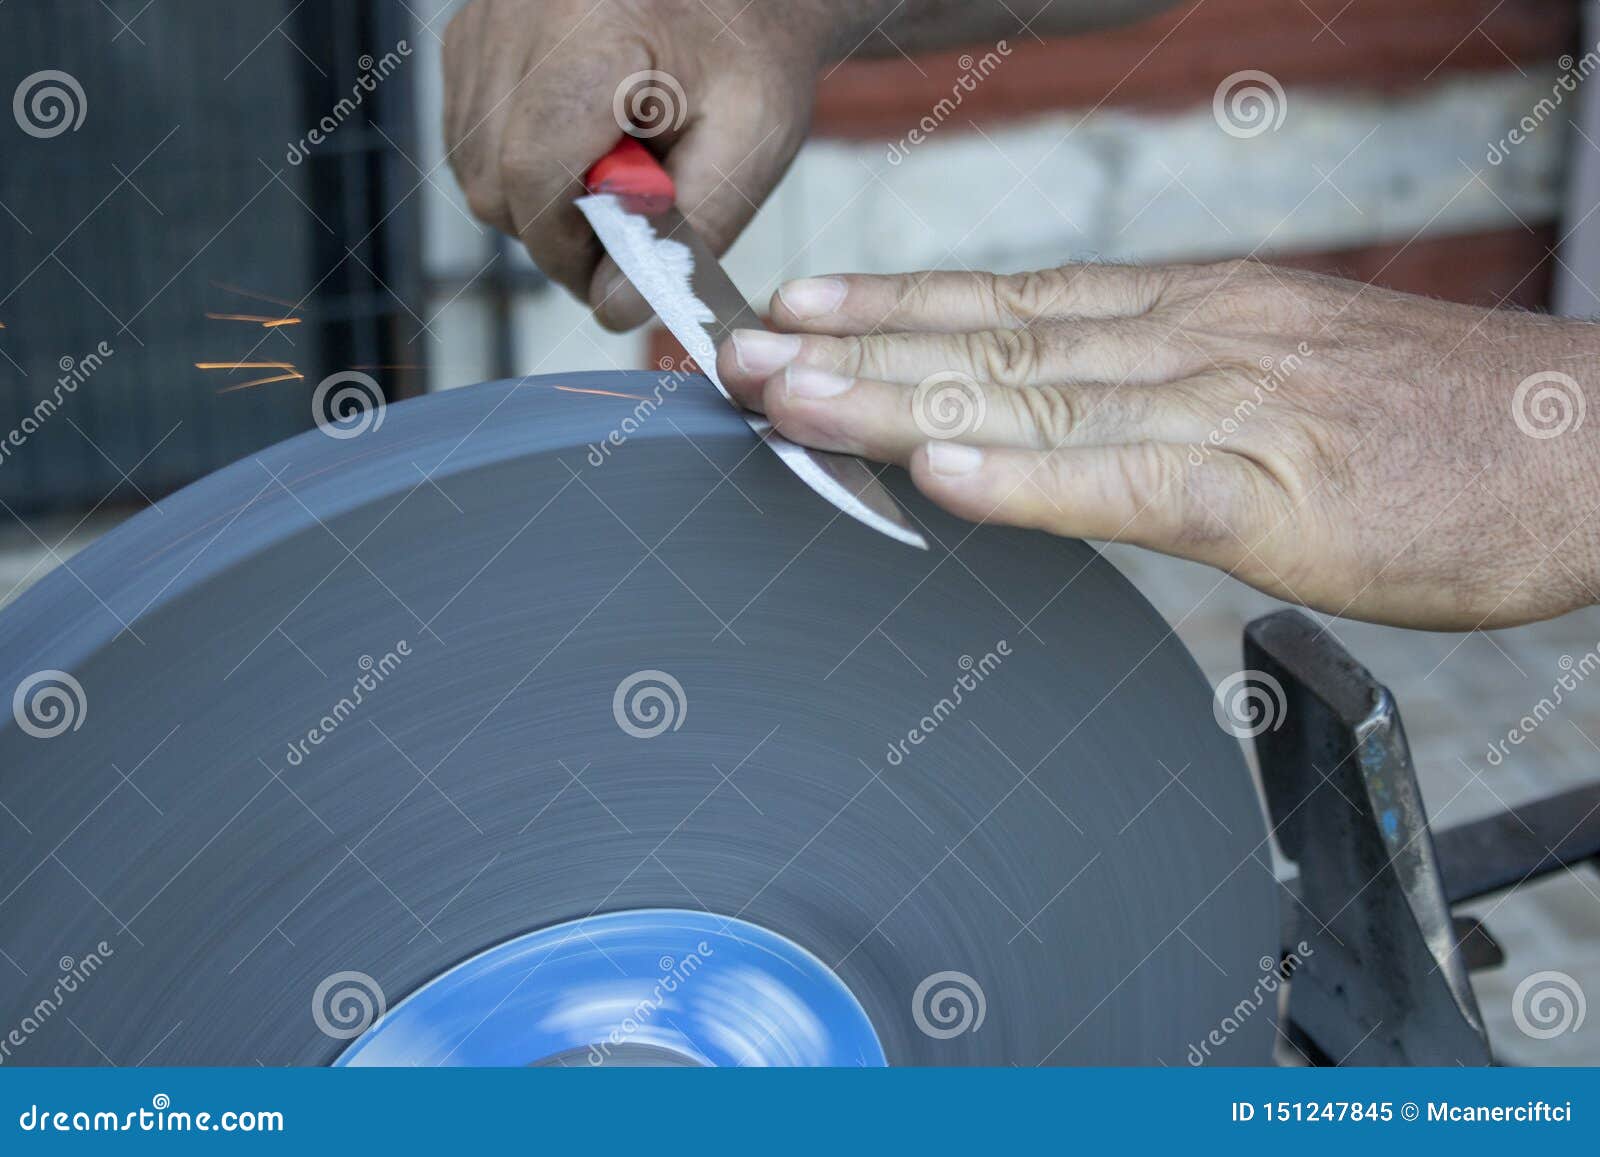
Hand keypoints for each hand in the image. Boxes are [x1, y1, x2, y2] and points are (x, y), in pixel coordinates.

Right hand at [444, 0, 840, 329]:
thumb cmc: (750, 55)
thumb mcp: (750, 147)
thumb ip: (686, 232)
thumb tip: (612, 307)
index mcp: (595, 31)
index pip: (533, 170)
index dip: (565, 245)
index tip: (609, 272)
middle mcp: (521, 14)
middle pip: (491, 178)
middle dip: (551, 230)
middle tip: (620, 230)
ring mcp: (486, 20)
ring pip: (471, 164)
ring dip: (534, 199)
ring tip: (608, 176)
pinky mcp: (472, 34)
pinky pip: (468, 135)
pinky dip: (517, 163)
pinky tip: (579, 145)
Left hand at [715, 261, 1599, 629]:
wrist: (1589, 446)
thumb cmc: (1437, 428)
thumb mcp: (1281, 382)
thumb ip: (1167, 399)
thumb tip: (1064, 421)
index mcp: (1190, 312)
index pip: (1012, 304)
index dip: (894, 306)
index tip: (800, 310)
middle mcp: (1190, 337)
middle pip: (992, 340)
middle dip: (853, 346)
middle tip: (737, 351)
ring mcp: (1229, 402)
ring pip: (1032, 397)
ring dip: (895, 397)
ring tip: (785, 396)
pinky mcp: (1276, 486)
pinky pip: (1128, 479)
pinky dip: (1025, 477)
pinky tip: (934, 469)